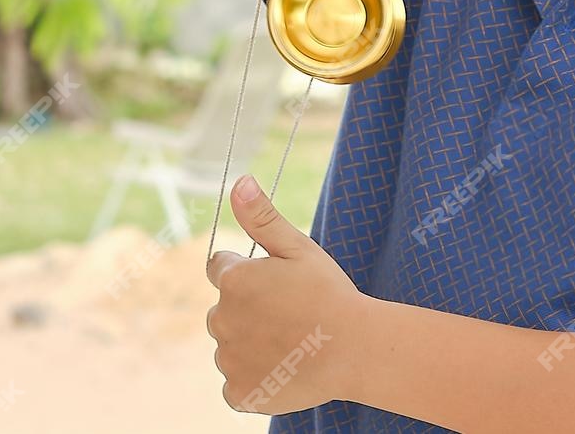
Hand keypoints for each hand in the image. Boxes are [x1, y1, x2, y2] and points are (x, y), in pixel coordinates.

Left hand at [205, 174, 370, 414]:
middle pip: (224, 309)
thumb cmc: (330, 294)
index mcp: (234, 280)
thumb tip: (238, 181)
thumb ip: (262, 217)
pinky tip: (284, 370)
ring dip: (251, 345)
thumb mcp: (299, 248)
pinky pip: (236, 383)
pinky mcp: (239, 392)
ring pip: (231, 346)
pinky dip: (254, 379)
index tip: (276, 284)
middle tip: (290, 315)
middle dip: (248, 310)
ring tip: (291, 344)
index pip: (219, 268)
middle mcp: (221, 318)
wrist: (355, 350)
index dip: (247, 272)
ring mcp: (228, 358)